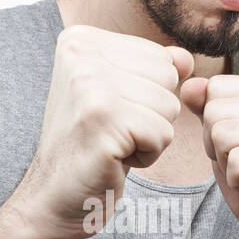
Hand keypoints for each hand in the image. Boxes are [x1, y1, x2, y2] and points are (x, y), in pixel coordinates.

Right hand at [15, 25, 193, 238]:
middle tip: (112, 132)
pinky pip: (163, 134)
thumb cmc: (89, 147)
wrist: (52, 197)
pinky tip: (114, 159)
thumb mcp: (120, 96)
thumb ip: (152, 70)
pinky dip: (147, 156)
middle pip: (168, 79)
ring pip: (169, 107)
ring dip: (150, 136)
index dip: (146, 96)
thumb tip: (185, 58)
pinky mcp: (103, 119)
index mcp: (81, 40)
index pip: (160, 58)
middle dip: (152, 114)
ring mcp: (90, 84)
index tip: (109, 114)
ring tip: (112, 144)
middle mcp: (81, 54)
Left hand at [179, 73, 238, 238]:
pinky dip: (238, 182)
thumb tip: (189, 84)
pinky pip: (237, 162)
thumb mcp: (222, 139)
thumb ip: (207, 108)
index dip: (214, 124)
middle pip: (216, 111)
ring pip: (223, 135)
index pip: (218, 88)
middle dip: (217, 146)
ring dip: (227, 164)